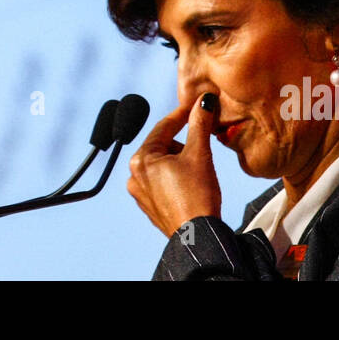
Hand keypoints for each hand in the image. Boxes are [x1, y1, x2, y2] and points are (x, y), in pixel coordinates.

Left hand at [126, 93, 221, 236]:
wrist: (198, 237)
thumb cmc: (197, 196)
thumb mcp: (200, 154)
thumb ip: (199, 124)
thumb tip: (204, 101)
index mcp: (141, 159)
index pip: (163, 127)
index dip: (182, 114)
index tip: (196, 104)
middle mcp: (134, 175)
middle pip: (162, 145)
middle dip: (183, 142)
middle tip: (202, 145)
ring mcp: (140, 193)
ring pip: (162, 164)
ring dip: (180, 160)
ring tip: (198, 170)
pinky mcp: (150, 207)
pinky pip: (162, 182)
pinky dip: (176, 177)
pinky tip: (191, 184)